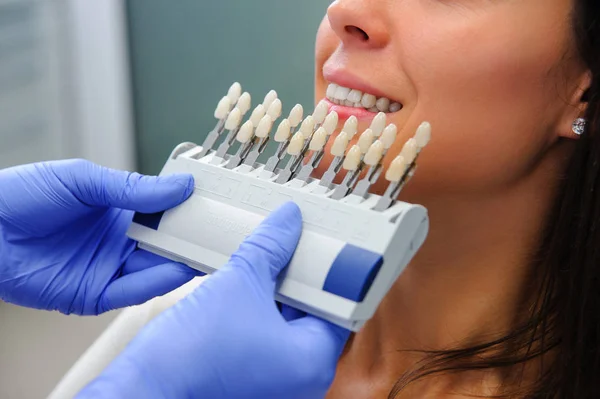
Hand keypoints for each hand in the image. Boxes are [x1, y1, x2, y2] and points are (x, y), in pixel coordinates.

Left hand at [0, 159, 198, 314]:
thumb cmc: (23, 195)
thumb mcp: (83, 180)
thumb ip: (133, 188)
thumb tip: (182, 186)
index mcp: (118, 209)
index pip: (164, 210)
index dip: (189, 208)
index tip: (214, 203)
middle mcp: (118, 240)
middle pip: (166, 241)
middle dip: (193, 237)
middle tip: (222, 231)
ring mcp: (108, 267)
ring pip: (156, 268)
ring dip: (182, 261)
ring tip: (209, 251)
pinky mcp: (95, 294)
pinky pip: (133, 290)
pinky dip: (158, 282)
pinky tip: (178, 270)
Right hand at [78, 203, 348, 398]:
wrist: (142, 390)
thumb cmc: (189, 355)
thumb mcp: (237, 284)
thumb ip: (269, 248)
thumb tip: (288, 221)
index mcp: (312, 361)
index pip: (338, 306)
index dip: (331, 271)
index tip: (325, 246)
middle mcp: (301, 379)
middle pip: (314, 315)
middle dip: (302, 278)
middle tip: (295, 243)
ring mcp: (277, 384)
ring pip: (290, 327)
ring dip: (280, 294)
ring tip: (271, 258)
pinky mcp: (253, 383)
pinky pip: (269, 340)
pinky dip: (264, 313)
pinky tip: (250, 285)